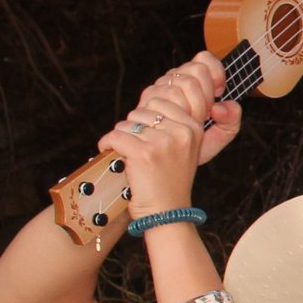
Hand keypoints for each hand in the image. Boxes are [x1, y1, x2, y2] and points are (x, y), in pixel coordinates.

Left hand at [97, 53, 240, 217]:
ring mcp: (164, 142)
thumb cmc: (169, 180)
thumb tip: (157, 90)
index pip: (162, 100)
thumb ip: (174, 121)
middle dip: (135, 126)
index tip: (148, 136)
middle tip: (138, 147)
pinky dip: (108, 145)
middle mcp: (183, 131)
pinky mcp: (144, 153)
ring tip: (130, 155)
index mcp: (194, 127)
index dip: (148, 118)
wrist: (166, 212)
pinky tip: (115, 157)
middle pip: (144, 110)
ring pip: (127, 122)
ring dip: (121, 138)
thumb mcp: (183, 147)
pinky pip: (115, 136)